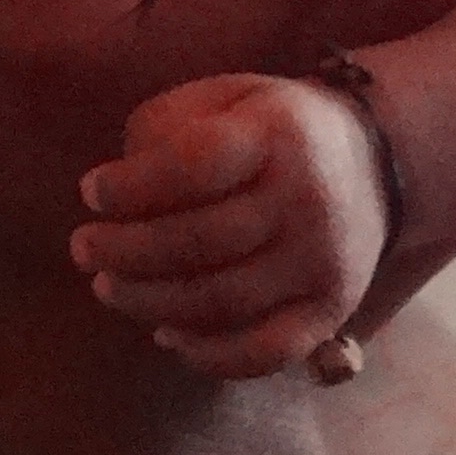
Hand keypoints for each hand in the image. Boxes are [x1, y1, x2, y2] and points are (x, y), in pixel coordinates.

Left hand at [77, 71, 386, 378]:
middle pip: (200, 240)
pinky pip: (265, 351)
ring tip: (107, 286)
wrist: (374, 164)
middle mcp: (308, 201)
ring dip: (149, 301)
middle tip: (81, 248)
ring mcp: (323, 263)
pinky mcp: (331, 310)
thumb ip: (166, 130)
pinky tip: (165, 336)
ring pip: (222, 300)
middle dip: (124, 250)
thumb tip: (116, 193)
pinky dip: (208, 356)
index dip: (132, 186)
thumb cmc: (269, 130)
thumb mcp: (223, 98)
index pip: (195, 165)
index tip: (90, 191)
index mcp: (278, 134)